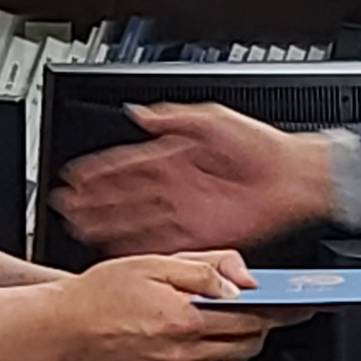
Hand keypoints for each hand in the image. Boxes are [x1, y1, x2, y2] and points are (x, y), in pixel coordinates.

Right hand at [54, 105, 340, 254]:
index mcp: (176, 157)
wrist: (293, 177)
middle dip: (95, 201)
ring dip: (108, 224)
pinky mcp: (200, 235)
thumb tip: (140, 114)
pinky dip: (138, 245)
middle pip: (125, 196)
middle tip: (67, 207)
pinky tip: (116, 246)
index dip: (100, 173)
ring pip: (137, 220)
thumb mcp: (212, 119)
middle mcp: (177, 187)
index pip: (127, 166)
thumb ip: (174, 118)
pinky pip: (163, 242)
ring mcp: (186, 212)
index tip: (76, 179)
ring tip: (81, 228)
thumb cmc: (262, 146)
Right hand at [56, 252, 273, 360]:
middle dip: (259, 324)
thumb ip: (204, 269)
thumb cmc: (99, 294)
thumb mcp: (154, 263)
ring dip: (238, 343)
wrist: (62, 330)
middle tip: (257, 307)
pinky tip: (200, 343)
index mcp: (185, 320)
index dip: (280, 311)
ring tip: (223, 320)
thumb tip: (241, 280)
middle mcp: (184, 354)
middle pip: (247, 344)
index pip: (251, 318)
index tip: (301, 307)